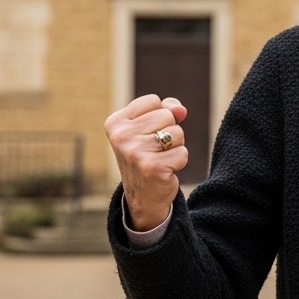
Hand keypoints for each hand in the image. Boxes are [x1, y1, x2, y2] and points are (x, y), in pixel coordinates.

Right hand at [104, 94, 189, 230]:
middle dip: (169, 131)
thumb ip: (167, 110)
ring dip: (175, 147)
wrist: (143, 197)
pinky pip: (182, 153)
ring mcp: (135, 152)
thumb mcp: (151, 128)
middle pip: (167, 115)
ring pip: (177, 133)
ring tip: (159, 159)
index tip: (146, 135)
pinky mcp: (152, 167)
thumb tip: (181, 110)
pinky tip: (165, 171)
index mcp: (115, 123)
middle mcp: (121, 136)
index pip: (153, 101)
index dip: (159, 116)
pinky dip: (179, 162)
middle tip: (154, 150)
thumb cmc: (148, 155)